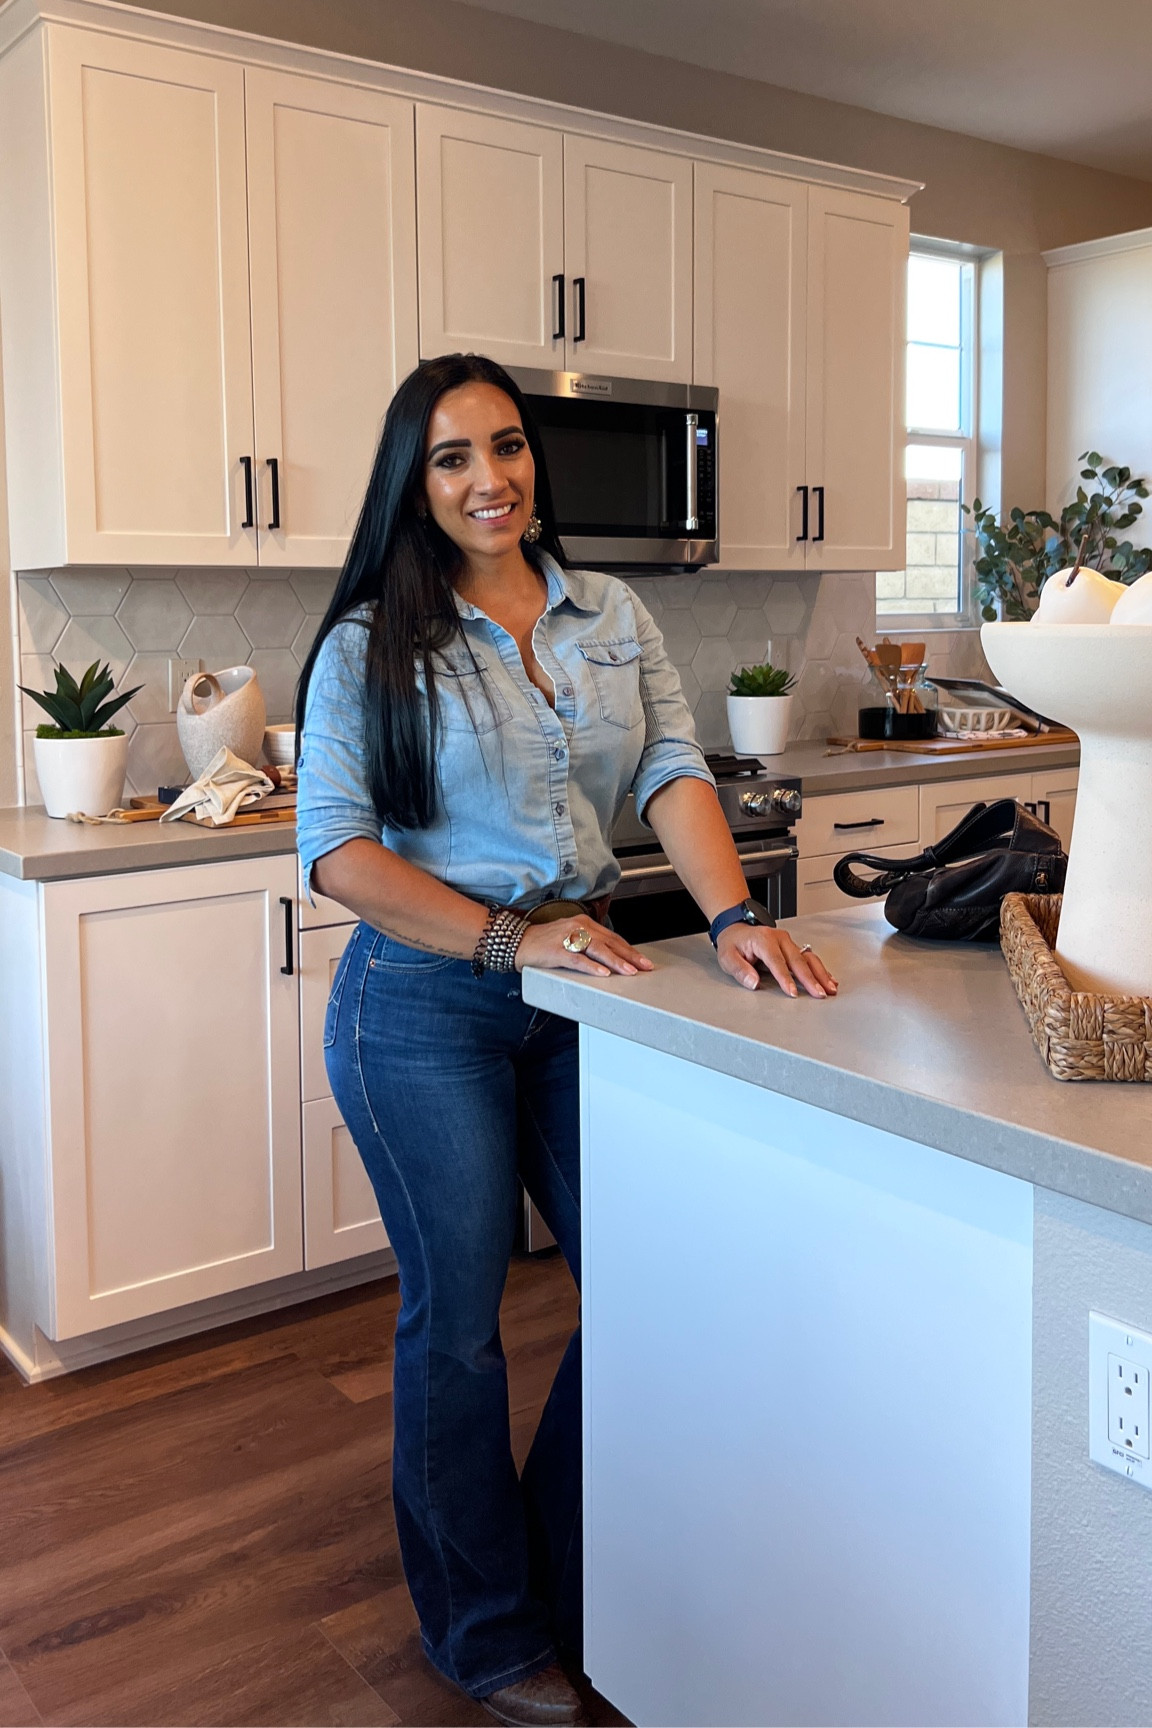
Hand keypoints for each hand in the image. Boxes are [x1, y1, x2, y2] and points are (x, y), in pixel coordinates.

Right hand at [515, 917, 653, 977]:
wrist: (516, 942)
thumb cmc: (543, 943)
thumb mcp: (570, 937)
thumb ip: (588, 944)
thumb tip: (609, 958)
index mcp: (583, 923)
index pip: (612, 937)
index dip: (629, 950)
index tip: (642, 960)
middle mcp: (578, 927)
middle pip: (609, 942)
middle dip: (629, 956)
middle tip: (644, 967)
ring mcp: (567, 938)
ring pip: (597, 949)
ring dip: (615, 961)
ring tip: (629, 971)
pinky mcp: (556, 951)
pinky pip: (577, 959)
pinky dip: (591, 966)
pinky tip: (602, 973)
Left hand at [716, 925, 837, 997]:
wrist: (736, 929)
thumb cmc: (733, 944)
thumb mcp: (727, 957)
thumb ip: (740, 970)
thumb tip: (753, 983)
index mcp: (763, 940)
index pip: (776, 961)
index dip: (785, 978)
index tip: (792, 992)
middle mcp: (779, 938)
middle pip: (798, 960)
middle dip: (810, 979)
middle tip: (818, 994)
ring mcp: (788, 942)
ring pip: (808, 958)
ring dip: (820, 974)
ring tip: (829, 989)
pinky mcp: (793, 947)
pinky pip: (810, 958)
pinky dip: (820, 970)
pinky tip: (829, 980)